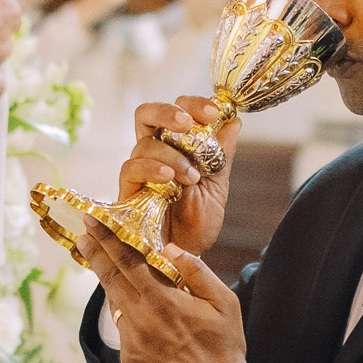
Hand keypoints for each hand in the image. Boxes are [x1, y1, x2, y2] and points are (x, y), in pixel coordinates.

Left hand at [77, 222, 246, 362]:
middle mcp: (141, 320)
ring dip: (105, 278)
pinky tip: (124, 299)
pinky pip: (122, 327)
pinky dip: (122, 308)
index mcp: (163, 302)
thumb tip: (169, 248)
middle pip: (110, 278)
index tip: (92, 221)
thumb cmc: (225, 349)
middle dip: (95, 252)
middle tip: (83, 233)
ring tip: (97, 258)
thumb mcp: (224, 304)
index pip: (127, 261)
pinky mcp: (129, 360)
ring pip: (114, 302)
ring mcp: (132, 342)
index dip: (107, 239)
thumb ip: (196, 272)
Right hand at [118, 98, 243, 254]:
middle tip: (187, 124)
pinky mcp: (127, 191)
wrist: (184, 257)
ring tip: (190, 176)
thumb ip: (222, 155)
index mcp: (176, 146)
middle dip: (167, 112)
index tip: (216, 113)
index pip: (178, 112)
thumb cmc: (197, 223)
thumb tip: (235, 121)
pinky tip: (169, 180)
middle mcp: (154, 154)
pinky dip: (151, 168)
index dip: (194, 105)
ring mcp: (139, 171)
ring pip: (143, 142)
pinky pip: (130, 168)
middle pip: (147, 114)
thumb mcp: (217, 185)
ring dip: (170, 154)